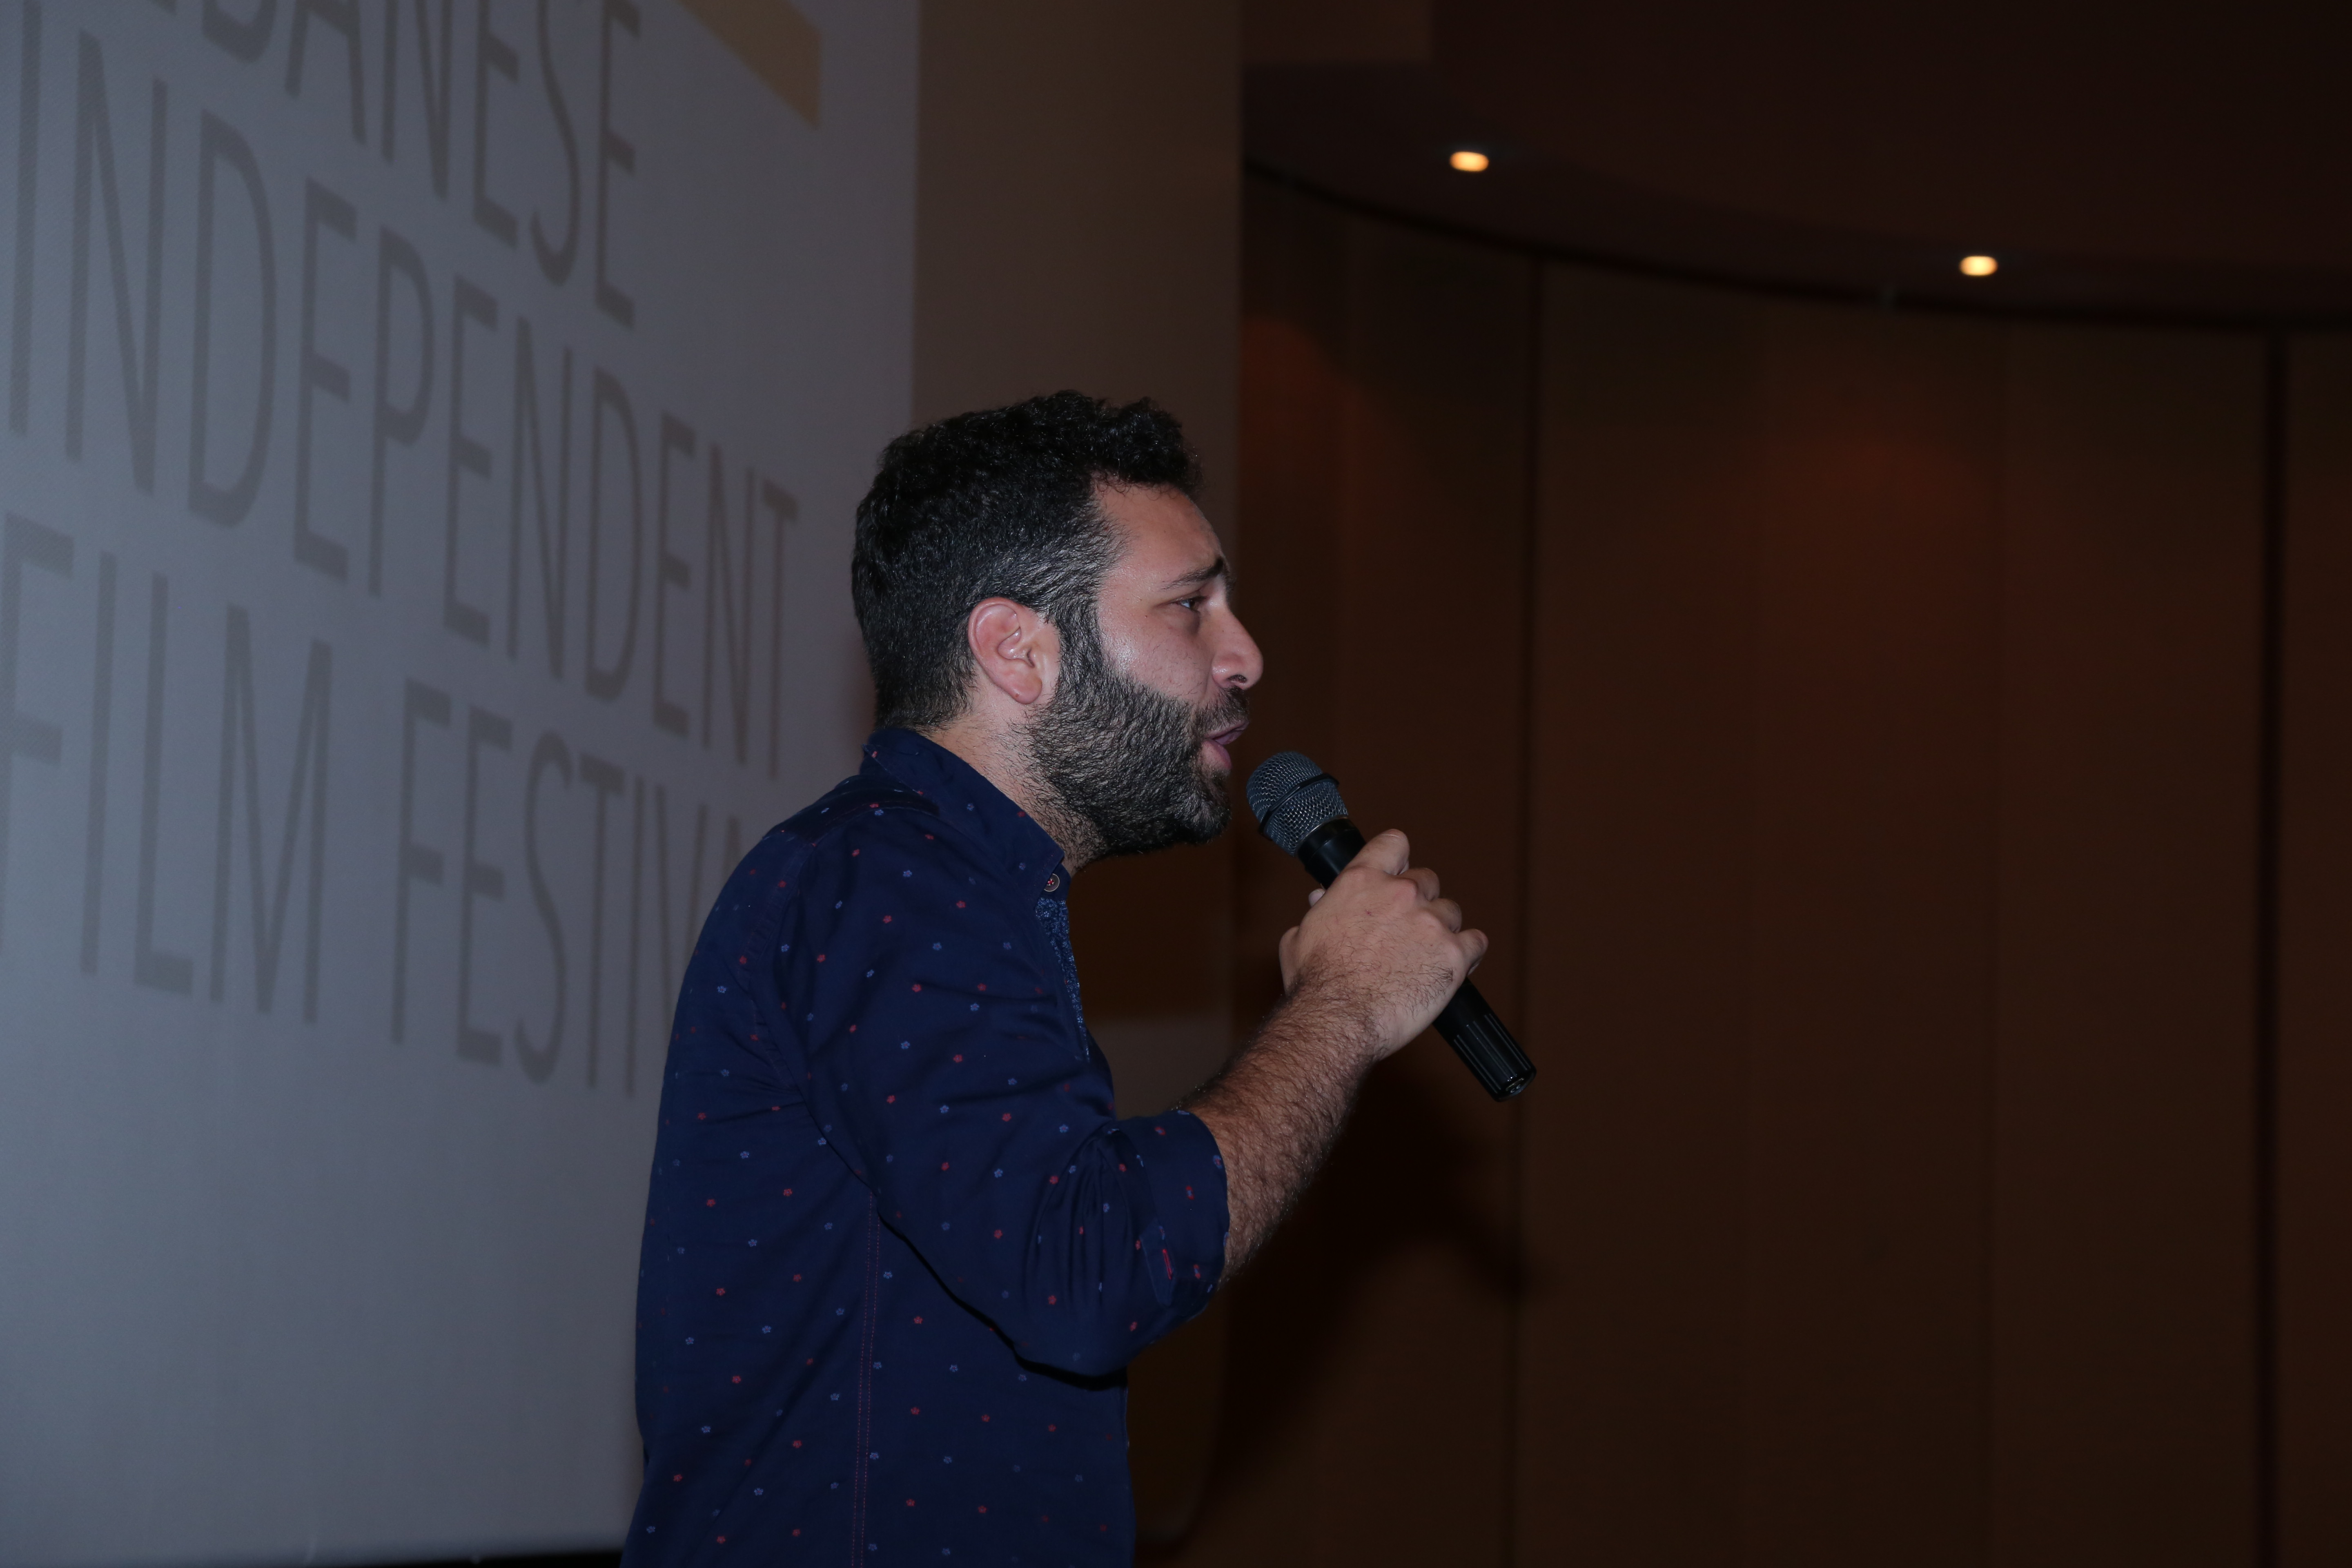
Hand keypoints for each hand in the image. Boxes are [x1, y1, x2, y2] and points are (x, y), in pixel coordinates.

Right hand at [1275, 830, 1486, 1063]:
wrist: (1338, 1021)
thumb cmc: (1315, 985)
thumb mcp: (1300, 936)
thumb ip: (1319, 911)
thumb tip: (1321, 899)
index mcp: (1362, 882)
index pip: (1394, 843)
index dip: (1399, 858)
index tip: (1399, 871)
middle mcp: (1400, 894)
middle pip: (1426, 880)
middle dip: (1418, 902)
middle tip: (1406, 930)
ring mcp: (1430, 923)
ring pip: (1450, 912)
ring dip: (1440, 929)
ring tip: (1425, 956)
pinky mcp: (1453, 955)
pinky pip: (1475, 942)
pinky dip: (1468, 952)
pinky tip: (1453, 965)